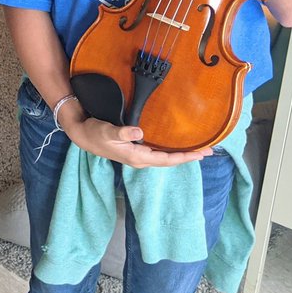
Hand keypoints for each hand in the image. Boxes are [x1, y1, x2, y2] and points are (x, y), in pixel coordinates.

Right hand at [57, 102, 210, 167]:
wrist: (82, 135)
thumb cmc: (95, 132)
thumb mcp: (108, 131)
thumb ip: (124, 132)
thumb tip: (139, 131)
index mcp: (137, 157)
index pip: (167, 159)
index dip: (185, 157)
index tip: (202, 153)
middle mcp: (140, 160)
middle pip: (170, 161)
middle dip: (189, 157)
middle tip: (209, 151)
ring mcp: (138, 157)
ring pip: (165, 159)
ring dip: (182, 155)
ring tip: (198, 151)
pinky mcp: (135, 152)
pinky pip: (159, 155)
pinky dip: (171, 152)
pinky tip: (176, 149)